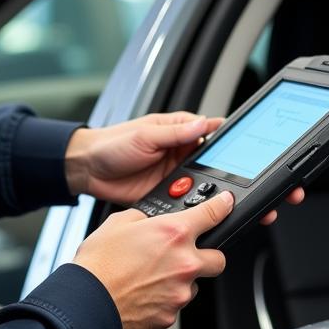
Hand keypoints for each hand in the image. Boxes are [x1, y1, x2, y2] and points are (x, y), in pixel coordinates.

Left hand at [65, 112, 221, 202]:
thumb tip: (205, 123)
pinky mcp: (163, 194)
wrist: (87, 169)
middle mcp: (177, 153)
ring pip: (198, 184)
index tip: (241, 147)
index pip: (209, 133)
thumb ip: (176, 132)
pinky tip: (190, 205)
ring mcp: (172, 175)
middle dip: (220, 171)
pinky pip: (182, 200)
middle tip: (232, 178)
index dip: (225, 139)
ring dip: (203, 189)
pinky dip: (186, 204)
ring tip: (209, 194)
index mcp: (177, 131)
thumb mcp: (145, 134)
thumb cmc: (111, 144)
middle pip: (209, 162)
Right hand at [73, 191, 233, 328]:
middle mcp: (184, 262)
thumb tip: (149, 221)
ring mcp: (180, 291)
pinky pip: (175, 304)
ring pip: (195, 284)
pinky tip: (144, 292)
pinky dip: (164, 298)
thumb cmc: (99, 263)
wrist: (87, 301)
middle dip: (207, 255)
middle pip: (219, 259)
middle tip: (186, 254)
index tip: (226, 205)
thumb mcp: (119, 222)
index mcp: (173, 233)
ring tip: (151, 277)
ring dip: (181, 279)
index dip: (223, 207)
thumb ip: (143, 218)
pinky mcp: (171, 314)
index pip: (213, 214)